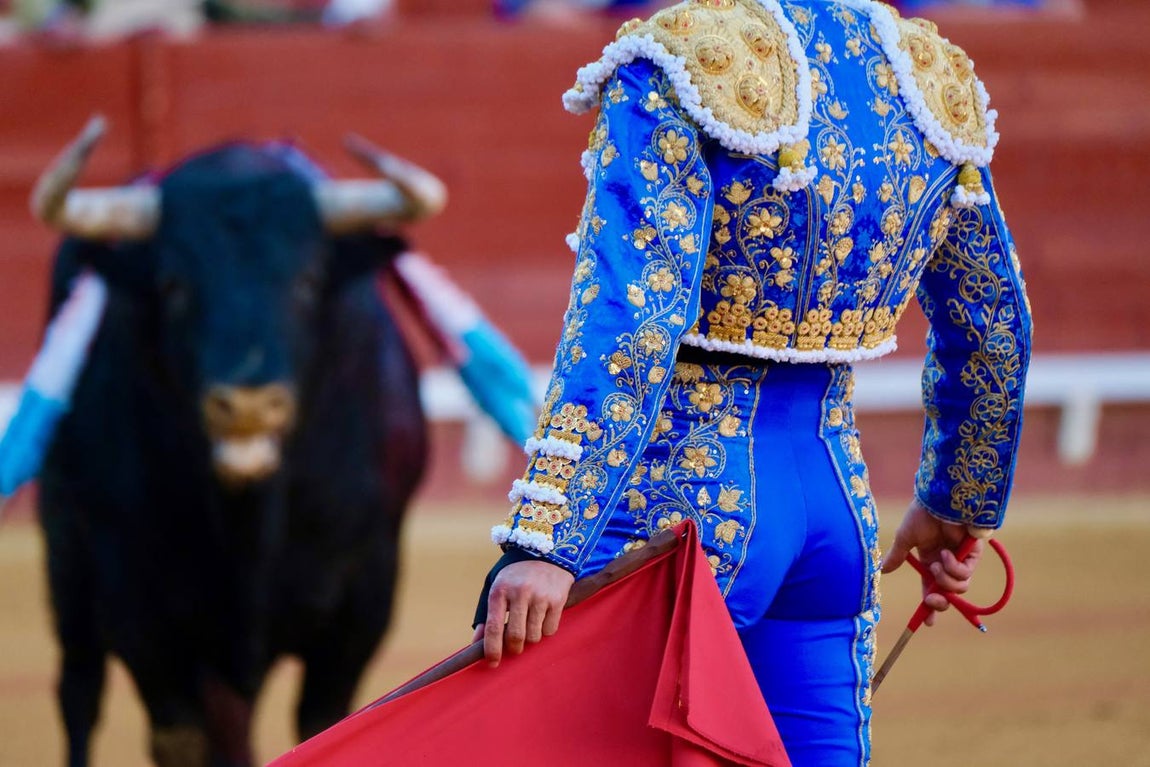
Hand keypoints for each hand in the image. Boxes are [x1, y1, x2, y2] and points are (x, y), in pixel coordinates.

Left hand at [473, 560, 573, 667]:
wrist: (547, 550)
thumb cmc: (516, 573)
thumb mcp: (496, 586)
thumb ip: (485, 614)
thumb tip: (476, 643)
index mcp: (500, 590)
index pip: (493, 627)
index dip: (492, 649)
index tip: (492, 663)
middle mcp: (520, 593)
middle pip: (515, 636)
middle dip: (513, 648)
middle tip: (514, 647)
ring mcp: (540, 596)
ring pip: (534, 636)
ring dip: (530, 638)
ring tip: (530, 625)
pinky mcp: (557, 599)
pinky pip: (550, 630)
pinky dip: (545, 630)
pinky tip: (543, 617)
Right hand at [881, 499, 982, 626]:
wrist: (939, 500)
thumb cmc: (921, 514)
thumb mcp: (905, 539)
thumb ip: (897, 557)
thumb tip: (882, 571)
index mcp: (930, 561)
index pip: (932, 589)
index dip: (931, 606)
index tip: (928, 623)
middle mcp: (946, 563)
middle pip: (948, 594)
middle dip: (940, 601)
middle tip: (932, 599)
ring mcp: (961, 559)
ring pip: (958, 587)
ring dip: (945, 579)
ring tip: (938, 562)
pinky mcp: (973, 554)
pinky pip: (965, 574)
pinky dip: (953, 568)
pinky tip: (947, 553)